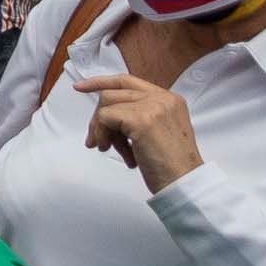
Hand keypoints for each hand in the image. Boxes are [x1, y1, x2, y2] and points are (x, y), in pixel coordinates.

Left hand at [80, 72, 205, 190]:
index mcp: (169, 99)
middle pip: (113, 93)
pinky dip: (101, 134)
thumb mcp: (157, 132)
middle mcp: (163, 98)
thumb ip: (138, 115)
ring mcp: (152, 106)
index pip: (127, 81)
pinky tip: (112, 151)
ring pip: (106, 104)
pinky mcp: (141, 119)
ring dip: (100, 129)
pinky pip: (105, 118)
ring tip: (108, 149)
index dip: (102, 82)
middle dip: (99, 118)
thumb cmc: (171, 166)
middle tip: (97, 141)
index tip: (80, 88)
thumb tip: (105, 114)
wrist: (185, 184)